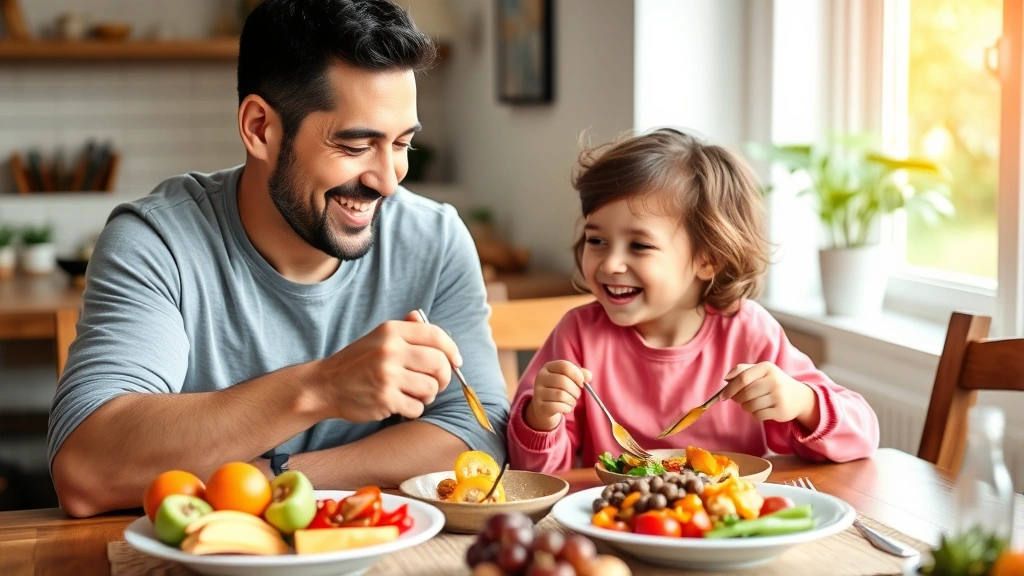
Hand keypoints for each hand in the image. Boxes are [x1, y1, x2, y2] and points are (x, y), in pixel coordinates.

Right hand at [313, 311, 458, 421]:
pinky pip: (417, 407)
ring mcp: (387, 375)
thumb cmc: (357, 362)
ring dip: (427, 395)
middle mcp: (390, 350)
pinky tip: (400, 404)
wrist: (325, 385)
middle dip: (444, 377)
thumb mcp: (378, 338)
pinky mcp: (385, 399)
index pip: (435, 335)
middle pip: (439, 364)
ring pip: (431, 388)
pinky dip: (413, 409)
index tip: (456, 362)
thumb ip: (404, 329)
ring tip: (413, 394)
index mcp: (391, 331)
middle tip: (437, 384)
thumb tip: (422, 317)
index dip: (451, 350)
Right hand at [525, 361, 590, 431]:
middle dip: (575, 390)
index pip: (564, 366)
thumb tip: (588, 376)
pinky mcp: (540, 406)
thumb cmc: (560, 391)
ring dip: (572, 400)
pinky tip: (566, 408)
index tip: (583, 382)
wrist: (545, 409)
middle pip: (563, 381)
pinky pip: (558, 406)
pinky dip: (567, 408)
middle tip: (577, 395)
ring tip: (571, 402)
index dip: (577, 374)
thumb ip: (579, 375)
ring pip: (561, 395)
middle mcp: (540, 378)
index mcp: (548, 367)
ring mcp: (538, 392)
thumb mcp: (569, 380)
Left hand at [719, 362, 819, 428]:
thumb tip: (726, 379)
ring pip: (750, 406)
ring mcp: (779, 396)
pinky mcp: (781, 411)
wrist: (799, 397)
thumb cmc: (773, 382)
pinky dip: (755, 414)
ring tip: (752, 403)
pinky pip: (758, 415)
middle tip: (738, 399)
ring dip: (746, 407)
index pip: (742, 378)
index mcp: (767, 368)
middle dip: (737, 399)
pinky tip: (762, 409)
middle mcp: (774, 381)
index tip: (723, 396)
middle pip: (745, 393)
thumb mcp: (761, 371)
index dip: (730, 389)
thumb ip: (742, 371)